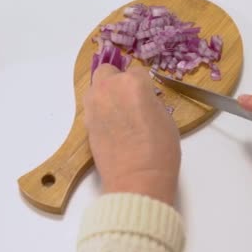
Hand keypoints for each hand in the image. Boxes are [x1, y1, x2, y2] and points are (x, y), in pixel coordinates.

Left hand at [83, 64, 180, 204]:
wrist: (137, 179)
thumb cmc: (160, 150)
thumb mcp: (165, 118)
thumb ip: (150, 101)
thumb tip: (142, 100)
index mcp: (134, 82)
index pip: (137, 72)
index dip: (144, 85)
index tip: (147, 98)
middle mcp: (110, 87)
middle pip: (108, 72)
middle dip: (117, 81)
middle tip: (129, 99)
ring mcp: (94, 105)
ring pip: (96, 88)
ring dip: (105, 94)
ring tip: (119, 113)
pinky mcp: (86, 122)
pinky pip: (93, 108)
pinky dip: (100, 111)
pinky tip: (112, 126)